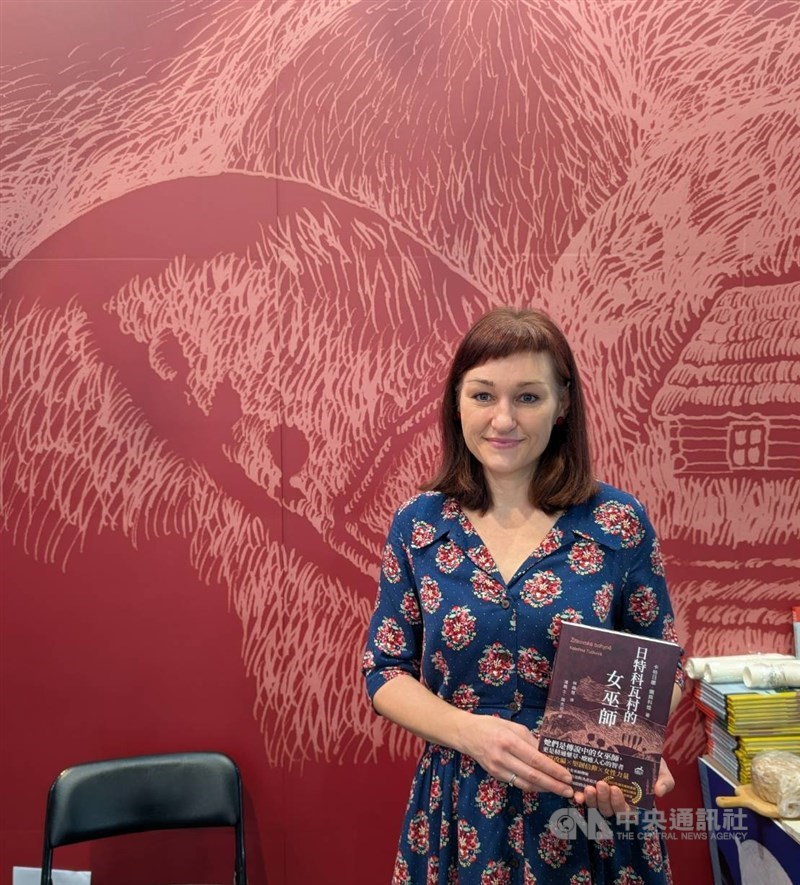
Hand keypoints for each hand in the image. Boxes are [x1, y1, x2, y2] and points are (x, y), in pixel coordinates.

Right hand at [459, 716, 573, 796]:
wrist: (467, 734)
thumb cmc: (492, 726)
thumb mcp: (513, 726)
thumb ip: (531, 740)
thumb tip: (548, 753)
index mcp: (509, 741)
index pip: (536, 759)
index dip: (553, 769)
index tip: (568, 775)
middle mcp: (503, 757)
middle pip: (532, 775)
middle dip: (553, 784)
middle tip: (569, 790)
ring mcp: (498, 769)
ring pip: (526, 784)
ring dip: (545, 789)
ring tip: (560, 790)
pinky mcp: (496, 775)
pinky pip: (518, 784)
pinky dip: (533, 786)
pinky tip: (543, 786)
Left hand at [575, 757, 674, 816]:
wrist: (634, 747)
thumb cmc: (650, 762)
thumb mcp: (661, 770)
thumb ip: (665, 781)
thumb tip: (659, 792)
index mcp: (633, 802)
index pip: (625, 811)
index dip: (619, 804)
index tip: (616, 789)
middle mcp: (616, 801)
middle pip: (608, 810)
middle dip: (604, 800)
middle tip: (602, 784)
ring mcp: (602, 796)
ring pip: (595, 806)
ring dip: (591, 799)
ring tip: (589, 787)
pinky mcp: (590, 787)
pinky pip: (583, 797)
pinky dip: (580, 797)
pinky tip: (576, 793)